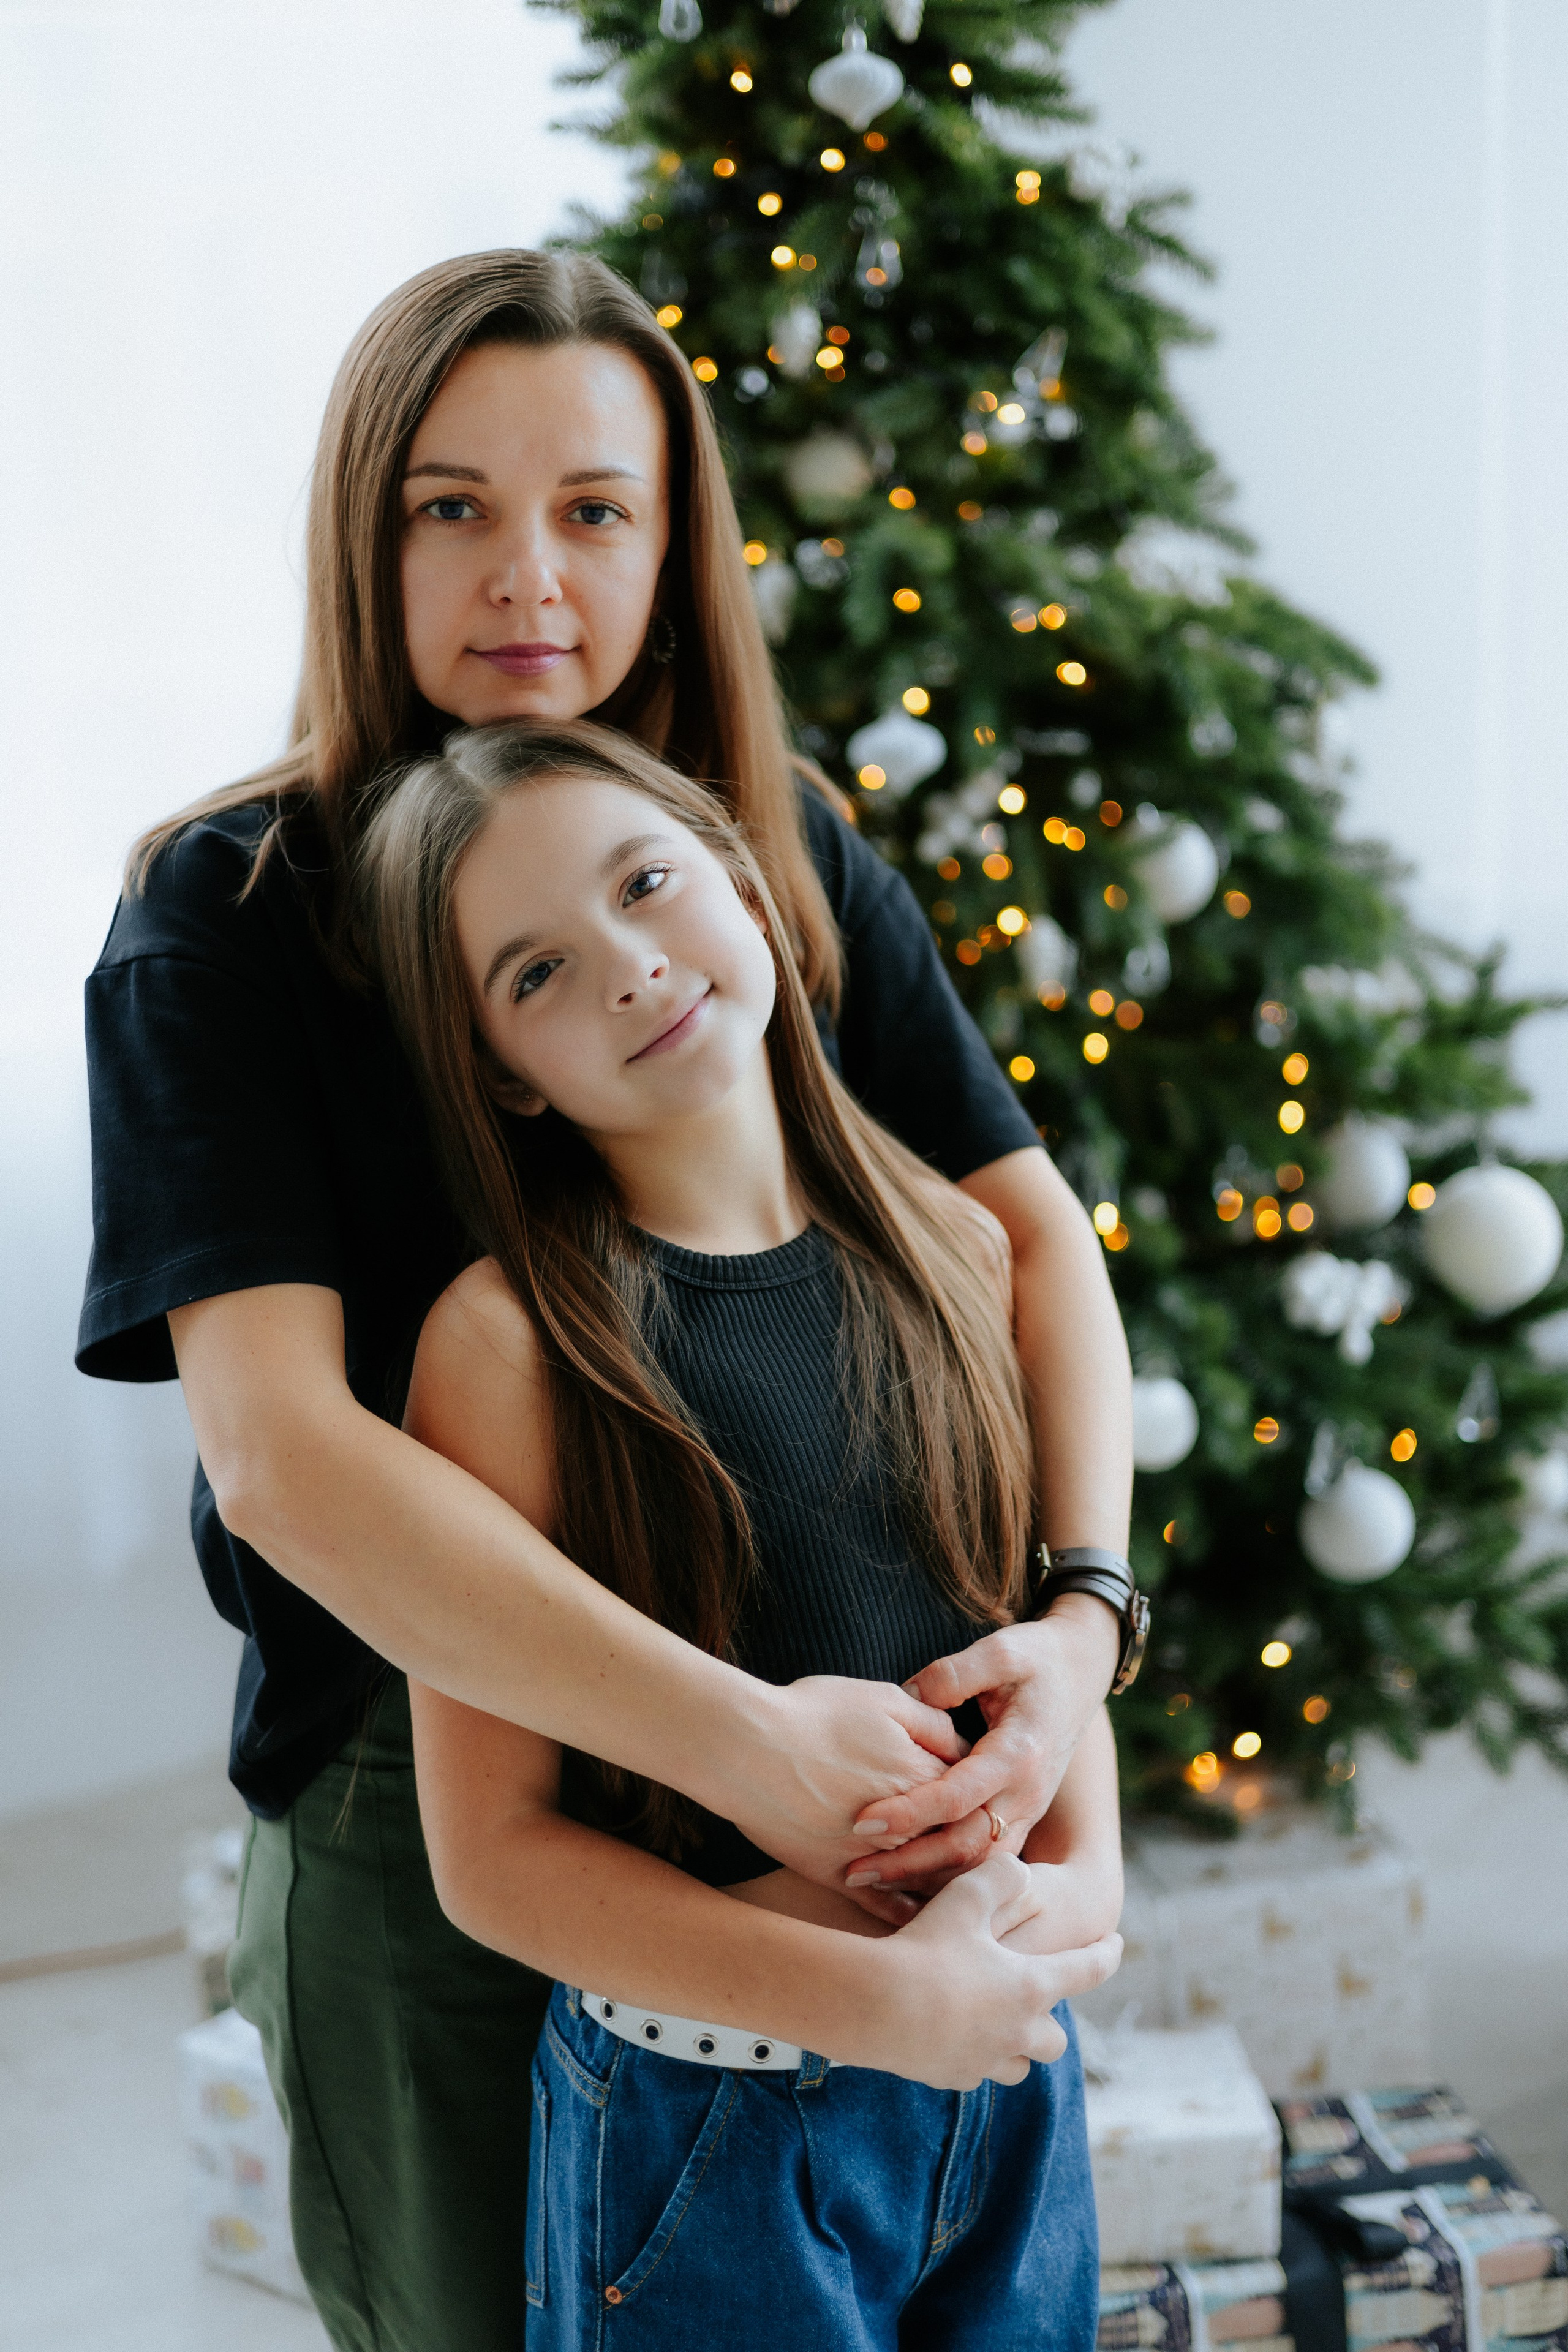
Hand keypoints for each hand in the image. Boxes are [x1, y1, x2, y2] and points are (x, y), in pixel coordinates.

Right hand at [721, 1674, 967, 1909]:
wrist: (746, 1746)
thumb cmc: (813, 1715)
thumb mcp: (884, 1700)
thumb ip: (933, 1724)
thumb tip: (965, 1746)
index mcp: (925, 1780)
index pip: (976, 1799)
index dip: (981, 1794)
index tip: (978, 1792)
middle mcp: (908, 1828)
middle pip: (960, 1847)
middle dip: (970, 1842)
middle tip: (975, 1839)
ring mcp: (873, 1858)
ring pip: (929, 1882)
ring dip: (945, 1879)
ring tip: (955, 1875)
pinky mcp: (838, 1877)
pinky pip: (885, 1907)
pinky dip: (905, 1909)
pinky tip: (915, 1909)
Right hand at [840, 1853, 1122, 2088]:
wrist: (876, 2006)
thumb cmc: (926, 1947)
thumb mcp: (966, 1896)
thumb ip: (1001, 1875)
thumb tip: (1020, 1872)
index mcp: (1031, 1987)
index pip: (1087, 1971)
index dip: (1107, 1954)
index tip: (1116, 1945)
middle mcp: (1017, 2032)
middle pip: (1055, 2041)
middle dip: (1049, 2020)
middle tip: (1034, 1998)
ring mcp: (984, 2060)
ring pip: (1018, 2066)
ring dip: (1014, 2046)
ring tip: (995, 2024)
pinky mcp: (951, 2077)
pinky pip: (975, 2073)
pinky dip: (973, 2057)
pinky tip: (953, 2035)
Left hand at [846, 1598, 1119, 1892]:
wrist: (1083, 1671)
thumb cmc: (1039, 1658)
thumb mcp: (1001, 1650)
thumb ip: (953, 1673)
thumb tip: (908, 1697)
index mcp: (1019, 1754)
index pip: (958, 1797)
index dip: (909, 1812)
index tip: (861, 1820)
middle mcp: (1027, 1793)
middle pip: (966, 1846)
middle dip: (909, 1863)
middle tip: (854, 1869)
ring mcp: (1028, 1810)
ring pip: (978, 1863)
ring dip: (926, 1878)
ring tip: (871, 1880)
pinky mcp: (1022, 1817)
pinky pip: (986, 1859)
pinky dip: (948, 1875)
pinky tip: (905, 1879)